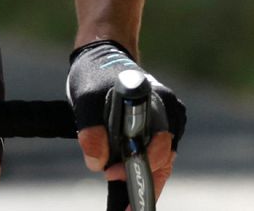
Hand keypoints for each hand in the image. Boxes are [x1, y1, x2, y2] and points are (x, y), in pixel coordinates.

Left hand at [67, 40, 184, 197]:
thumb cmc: (94, 74)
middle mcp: (169, 111)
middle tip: (125, 206)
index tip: (113, 175)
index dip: (138, 165)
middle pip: (164, 158)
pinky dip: (146, 169)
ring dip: (145, 178)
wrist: (102, 57)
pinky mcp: (162, 127)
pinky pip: (159, 155)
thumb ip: (90, 129)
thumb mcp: (83, 99)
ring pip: (164, 161)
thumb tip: (98, 161)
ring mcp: (168, 120)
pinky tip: (130, 182)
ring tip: (128, 203)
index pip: (157, 143)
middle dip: (143, 180)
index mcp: (154, 100)